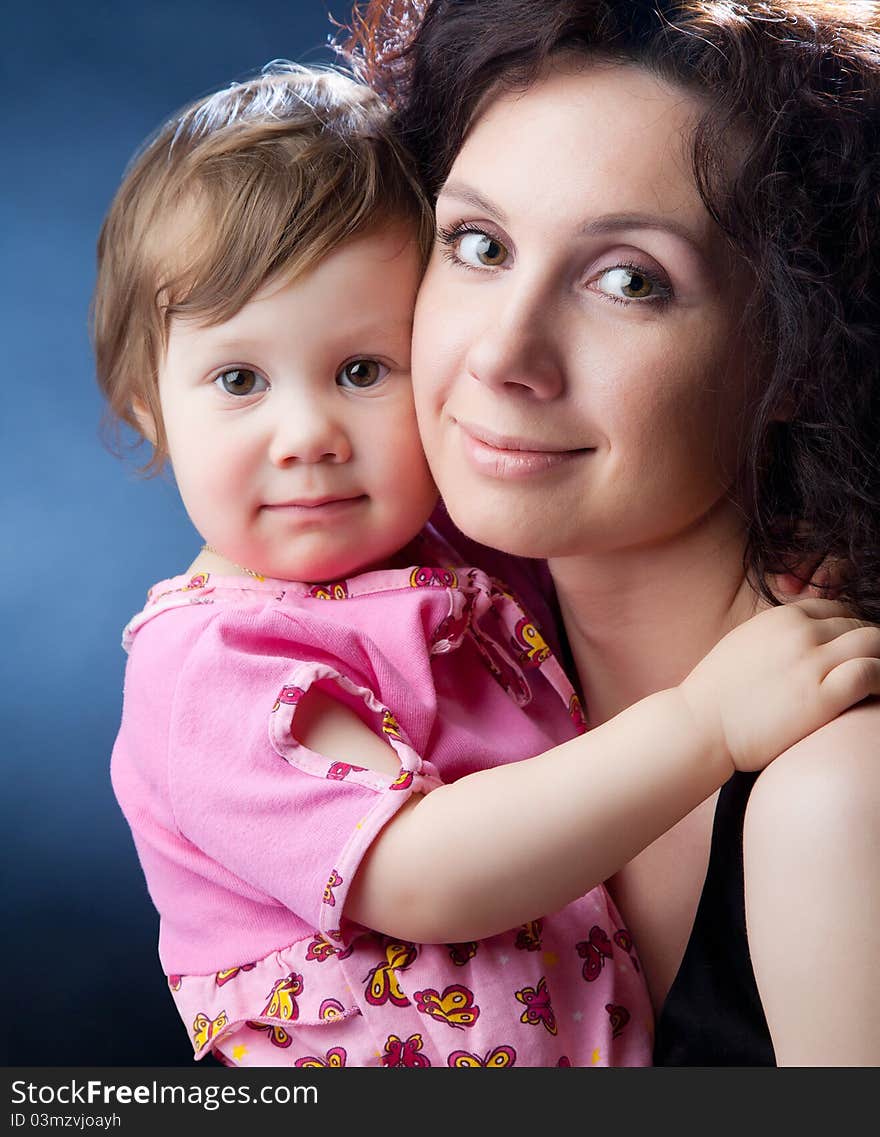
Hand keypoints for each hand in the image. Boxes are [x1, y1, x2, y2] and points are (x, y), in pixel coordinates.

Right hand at [680, 599, 879, 772]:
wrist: (700, 724)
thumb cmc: (716, 694)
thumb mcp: (744, 643)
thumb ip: (777, 636)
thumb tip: (801, 641)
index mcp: (781, 617)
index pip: (837, 610)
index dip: (850, 630)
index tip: (851, 651)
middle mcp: (800, 632)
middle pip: (859, 626)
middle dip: (869, 646)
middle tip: (869, 669)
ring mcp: (812, 662)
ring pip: (873, 642)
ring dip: (879, 658)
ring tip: (876, 682)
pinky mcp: (822, 695)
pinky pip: (871, 673)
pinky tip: (876, 694)